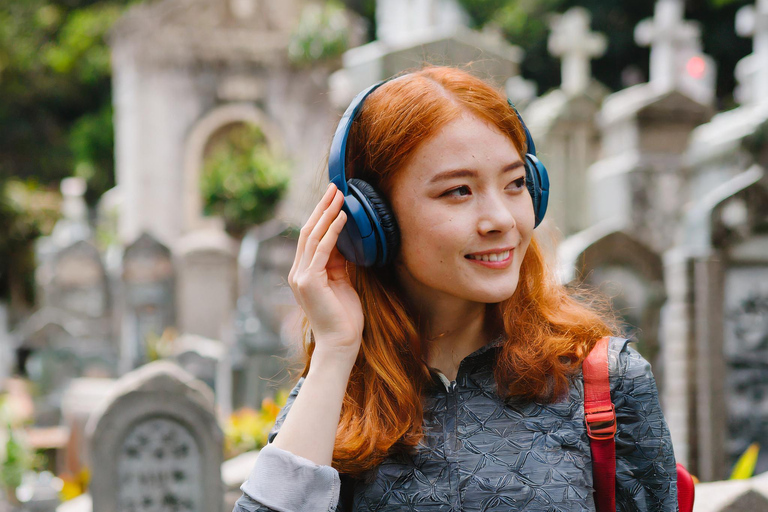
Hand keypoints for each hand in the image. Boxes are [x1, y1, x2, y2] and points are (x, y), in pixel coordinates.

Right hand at [288, 183, 363, 361]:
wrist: (341, 343)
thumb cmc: (344, 317)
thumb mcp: (341, 283)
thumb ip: (338, 262)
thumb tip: (344, 239)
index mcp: (303, 273)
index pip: (310, 238)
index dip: (321, 216)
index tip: (333, 198)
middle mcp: (297, 273)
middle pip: (307, 232)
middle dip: (322, 208)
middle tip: (335, 187)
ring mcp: (300, 277)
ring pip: (312, 237)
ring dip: (327, 214)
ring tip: (339, 196)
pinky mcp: (309, 281)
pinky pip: (322, 249)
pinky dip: (332, 231)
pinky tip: (342, 217)